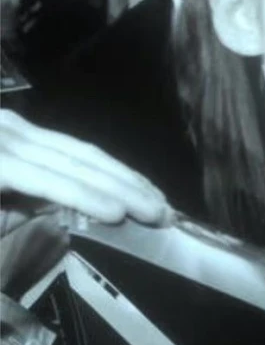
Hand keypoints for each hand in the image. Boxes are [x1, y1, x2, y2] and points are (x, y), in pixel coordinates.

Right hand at [0, 110, 170, 224]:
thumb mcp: (5, 203)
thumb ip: (38, 198)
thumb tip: (82, 204)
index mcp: (17, 137)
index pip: (80, 154)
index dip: (121, 175)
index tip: (154, 196)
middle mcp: (12, 131)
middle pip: (85, 158)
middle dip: (130, 185)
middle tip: (168, 212)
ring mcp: (3, 144)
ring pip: (74, 168)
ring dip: (120, 192)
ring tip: (155, 213)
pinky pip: (49, 183)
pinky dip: (86, 197)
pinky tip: (115, 212)